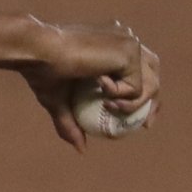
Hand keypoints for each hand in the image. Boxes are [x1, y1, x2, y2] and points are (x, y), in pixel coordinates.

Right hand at [20, 18, 159, 151]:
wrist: (38, 52)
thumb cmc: (42, 72)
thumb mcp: (59, 102)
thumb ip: (72, 122)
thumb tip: (80, 149)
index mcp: (112, 46)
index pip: (140, 69)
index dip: (145, 94)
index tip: (141, 120)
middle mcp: (125, 41)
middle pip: (153, 73)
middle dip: (154, 101)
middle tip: (145, 125)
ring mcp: (129, 45)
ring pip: (150, 83)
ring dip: (133, 105)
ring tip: (108, 107)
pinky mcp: (129, 52)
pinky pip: (137, 88)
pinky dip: (121, 98)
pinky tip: (101, 91)